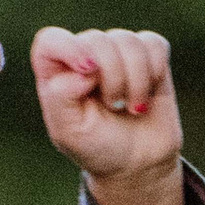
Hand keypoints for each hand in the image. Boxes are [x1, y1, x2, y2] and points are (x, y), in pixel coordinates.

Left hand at [31, 28, 187, 204]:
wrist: (137, 165)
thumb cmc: (97, 148)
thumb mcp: (68, 132)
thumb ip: (61, 96)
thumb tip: (86, 66)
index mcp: (56, 73)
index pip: (50, 40)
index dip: (69, 48)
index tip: (88, 72)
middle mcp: (84, 56)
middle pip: (96, 39)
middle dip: (111, 76)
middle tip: (112, 106)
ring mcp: (117, 53)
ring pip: (127, 40)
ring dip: (135, 79)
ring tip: (131, 106)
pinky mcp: (148, 55)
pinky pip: (153, 44)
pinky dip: (155, 70)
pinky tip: (148, 94)